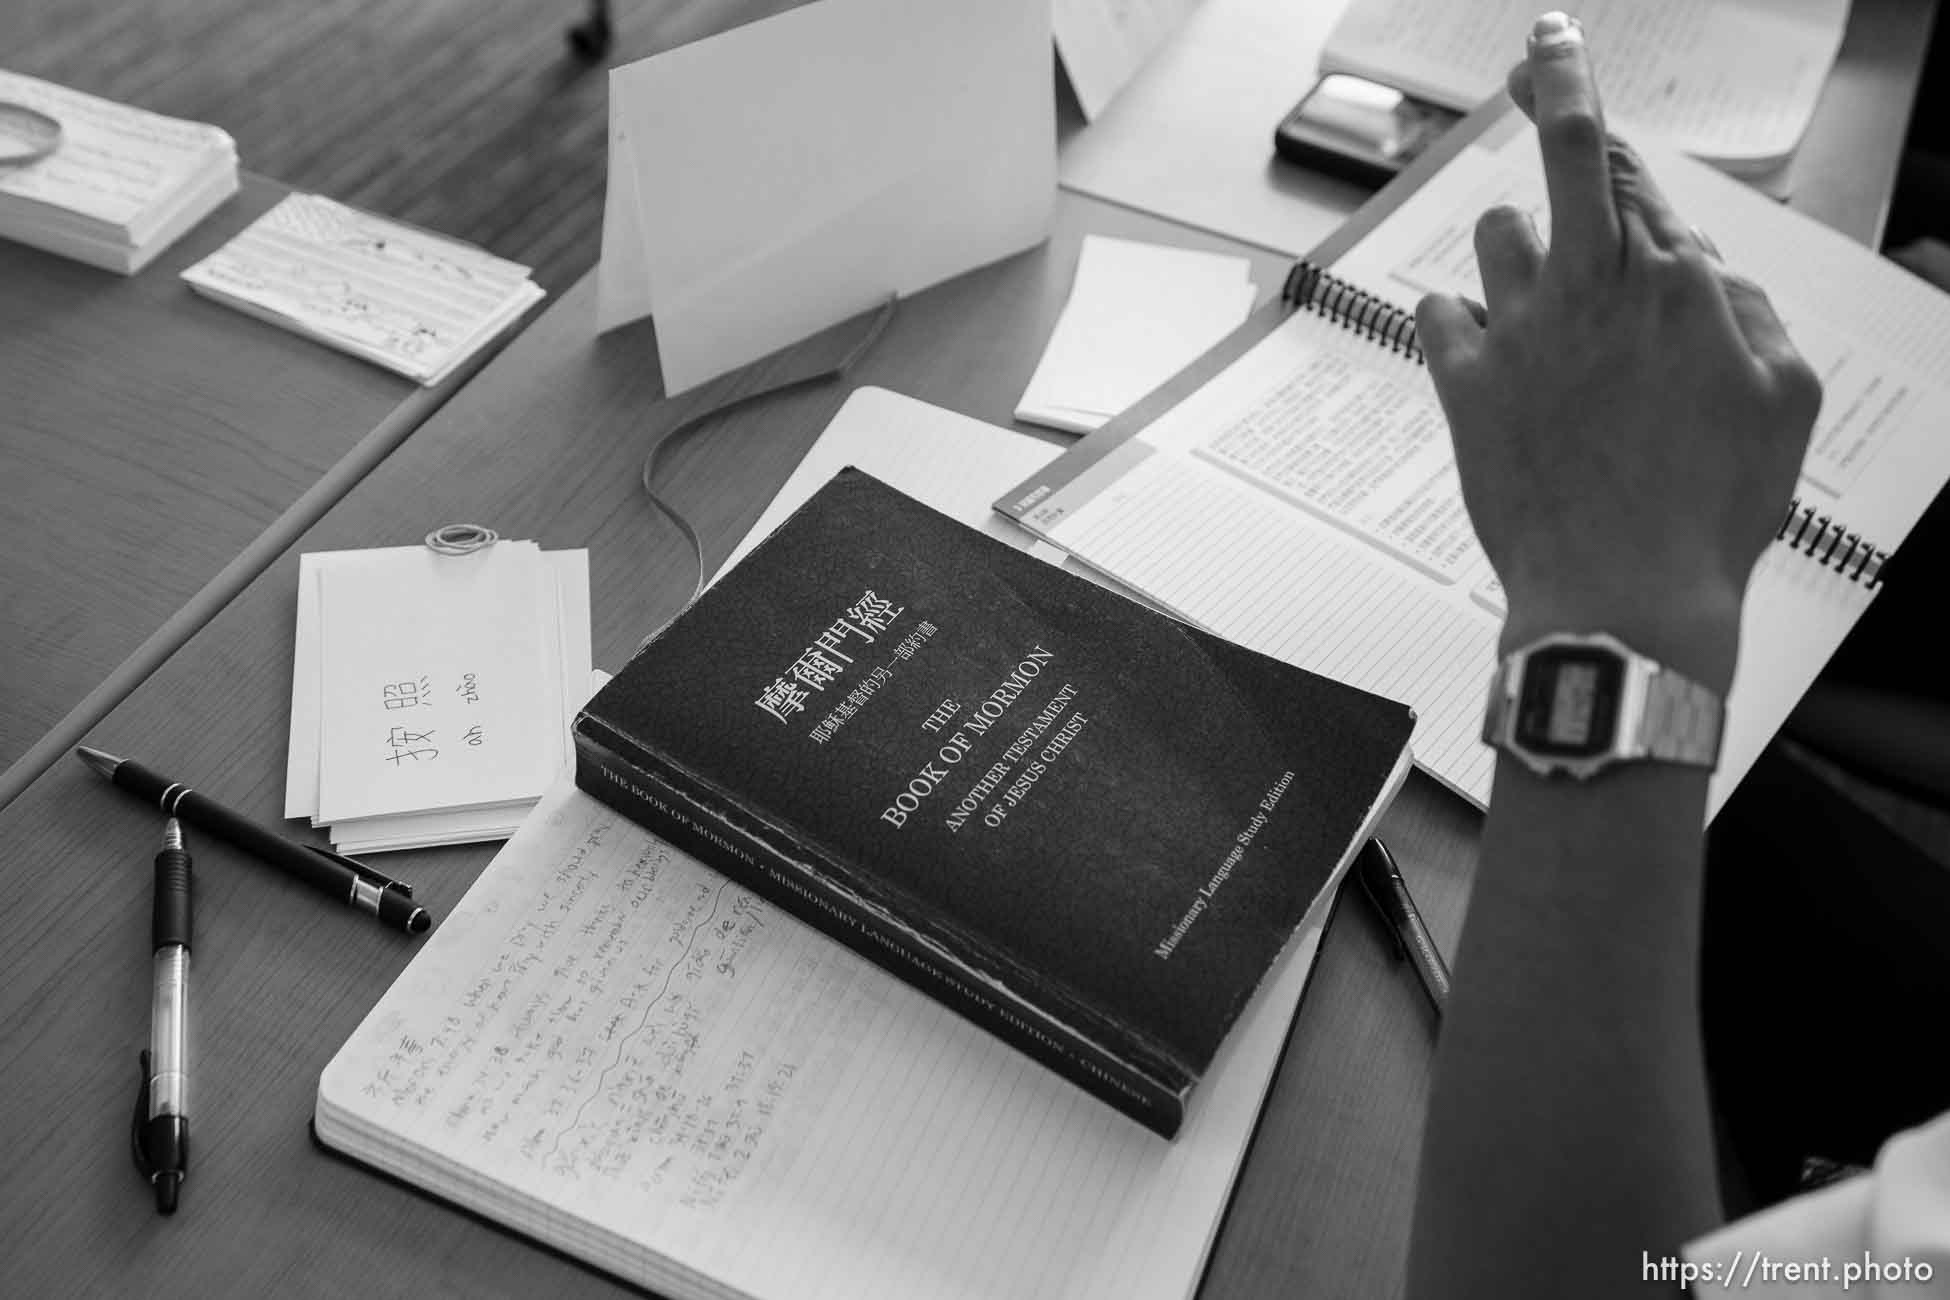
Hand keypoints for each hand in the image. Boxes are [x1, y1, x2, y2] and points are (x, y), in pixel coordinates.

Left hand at [1415, 12, 1819, 690]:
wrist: (1623, 598)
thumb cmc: (1711, 512)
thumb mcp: (1783, 403)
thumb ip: (1744, 314)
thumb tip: (1704, 267)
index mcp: (1679, 284)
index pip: (1632, 170)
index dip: (1595, 110)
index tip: (1563, 64)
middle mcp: (1596, 289)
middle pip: (1566, 156)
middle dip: (1553, 89)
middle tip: (1536, 58)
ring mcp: (1523, 332)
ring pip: (1499, 235)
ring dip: (1518, 252)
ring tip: (1541, 305)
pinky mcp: (1464, 385)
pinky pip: (1440, 312)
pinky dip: (1459, 322)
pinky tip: (1483, 353)